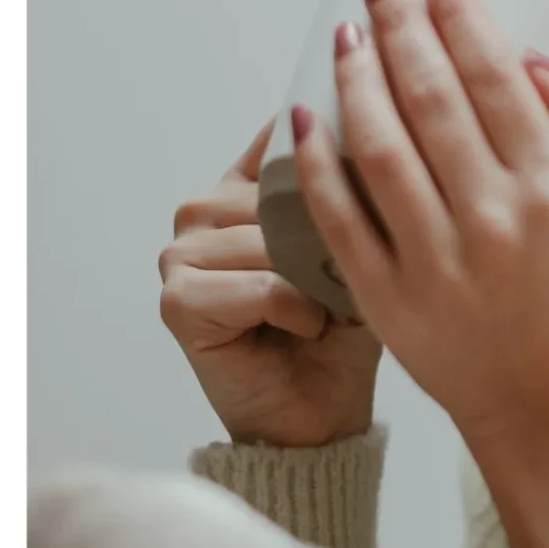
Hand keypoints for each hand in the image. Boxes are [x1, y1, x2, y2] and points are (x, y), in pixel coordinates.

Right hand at [159, 120, 382, 447]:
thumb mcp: (362, 245)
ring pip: (273, 237)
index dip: (331, 143)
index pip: (284, 133)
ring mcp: (182, 252)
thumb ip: (353, 189)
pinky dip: (298, 310)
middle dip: (330, 231)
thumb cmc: (343, 328)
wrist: (322, 414)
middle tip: (349, 273)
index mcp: (245, 184)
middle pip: (283, 190)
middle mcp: (206, 207)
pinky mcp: (177, 299)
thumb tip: (370, 137)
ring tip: (327, 306)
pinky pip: (262, 285)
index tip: (371, 153)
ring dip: (316, 278)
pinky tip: (305, 328)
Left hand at [289, 0, 548, 442]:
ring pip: (380, 146)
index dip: (459, 13)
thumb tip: (531, 61)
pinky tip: (305, 111)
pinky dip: (316, 160)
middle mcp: (494, 220)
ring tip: (346, 30)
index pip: (495, 76)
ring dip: (356, 76)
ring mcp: (436, 262)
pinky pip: (340, 217)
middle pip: (431, 97)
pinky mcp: (389, 297)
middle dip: (400, 23)